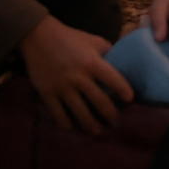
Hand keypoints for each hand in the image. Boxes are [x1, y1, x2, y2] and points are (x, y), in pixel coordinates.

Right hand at [18, 15, 132, 133]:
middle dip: (110, 115)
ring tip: (97, 131)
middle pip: (99, 102)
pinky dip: (66, 123)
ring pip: (80, 112)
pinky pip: (58, 113)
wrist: (38, 37)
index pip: (113, 80)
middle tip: (116, 123)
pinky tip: (72, 128)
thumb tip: (122, 58)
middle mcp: (79, 77)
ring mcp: (62, 87)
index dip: (123, 91)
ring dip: (91, 125)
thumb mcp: (92, 40)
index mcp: (92, 63)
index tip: (130, 100)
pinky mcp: (47, 93)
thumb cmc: (69, 38)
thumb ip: (107, 50)